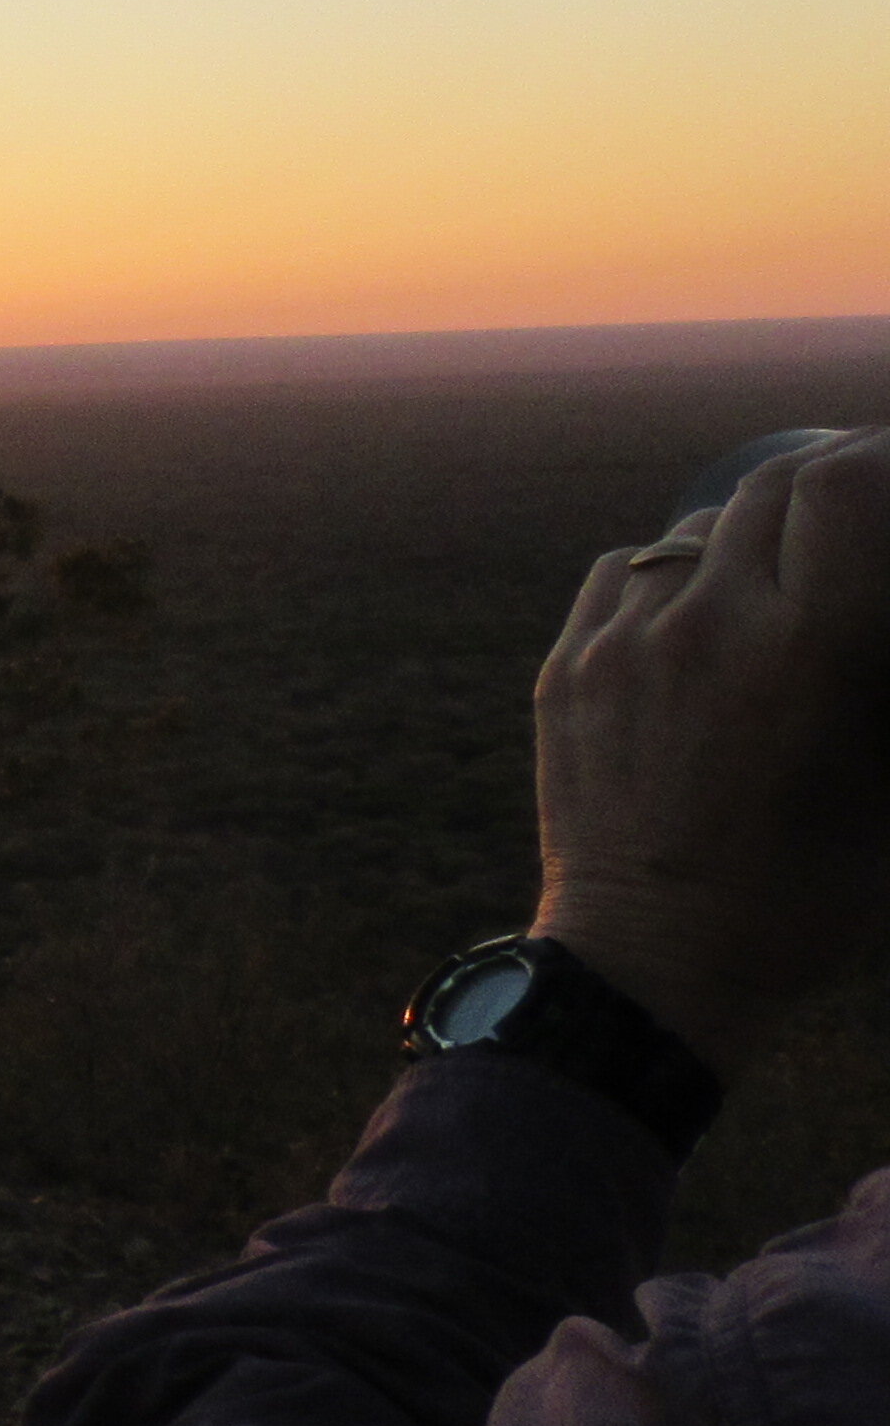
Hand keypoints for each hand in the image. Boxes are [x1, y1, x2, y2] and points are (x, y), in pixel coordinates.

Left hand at [533, 427, 889, 1079]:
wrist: (653, 964)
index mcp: (805, 649)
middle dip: (829, 487)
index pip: (841, 487)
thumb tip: (874, 599)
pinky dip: (676, 576)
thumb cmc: (807, 897)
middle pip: (773, 490)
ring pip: (698, 529)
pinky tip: (704, 617)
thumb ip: (886, 675)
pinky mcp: (566, 666)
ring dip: (749, 539)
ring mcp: (623, 642)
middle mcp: (706, 624)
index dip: (879, 461)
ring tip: (783, 582)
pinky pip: (630, 572)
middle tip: (861, 513)